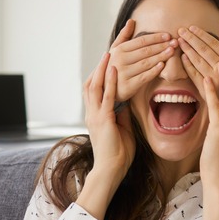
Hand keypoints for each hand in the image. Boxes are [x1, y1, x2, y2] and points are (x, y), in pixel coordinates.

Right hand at [83, 52, 134, 187]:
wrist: (111, 170)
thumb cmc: (118, 152)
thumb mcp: (121, 126)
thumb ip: (121, 111)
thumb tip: (126, 98)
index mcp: (96, 112)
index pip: (97, 86)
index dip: (102, 71)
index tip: (110, 56)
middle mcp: (92, 111)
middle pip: (93, 81)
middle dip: (100, 65)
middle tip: (108, 48)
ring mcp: (95, 115)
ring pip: (95, 86)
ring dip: (102, 68)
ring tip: (109, 52)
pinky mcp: (101, 120)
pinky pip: (105, 97)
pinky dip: (109, 82)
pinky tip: (114, 70)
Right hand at [107, 19, 176, 101]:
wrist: (106, 88)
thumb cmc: (113, 65)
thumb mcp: (115, 49)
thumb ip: (124, 35)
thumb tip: (131, 21)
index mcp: (119, 50)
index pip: (141, 41)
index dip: (156, 38)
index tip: (168, 36)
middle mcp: (120, 60)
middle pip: (146, 51)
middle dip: (162, 46)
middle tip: (174, 43)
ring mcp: (124, 73)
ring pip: (146, 63)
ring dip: (161, 56)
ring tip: (172, 51)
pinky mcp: (128, 86)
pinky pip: (144, 77)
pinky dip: (154, 71)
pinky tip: (162, 65)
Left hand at [178, 25, 218, 90]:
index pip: (213, 43)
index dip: (201, 35)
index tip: (192, 28)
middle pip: (203, 50)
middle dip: (191, 38)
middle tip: (181, 30)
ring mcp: (212, 78)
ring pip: (197, 60)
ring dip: (187, 49)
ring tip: (179, 41)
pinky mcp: (205, 89)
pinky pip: (194, 74)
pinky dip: (188, 65)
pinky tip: (182, 57)